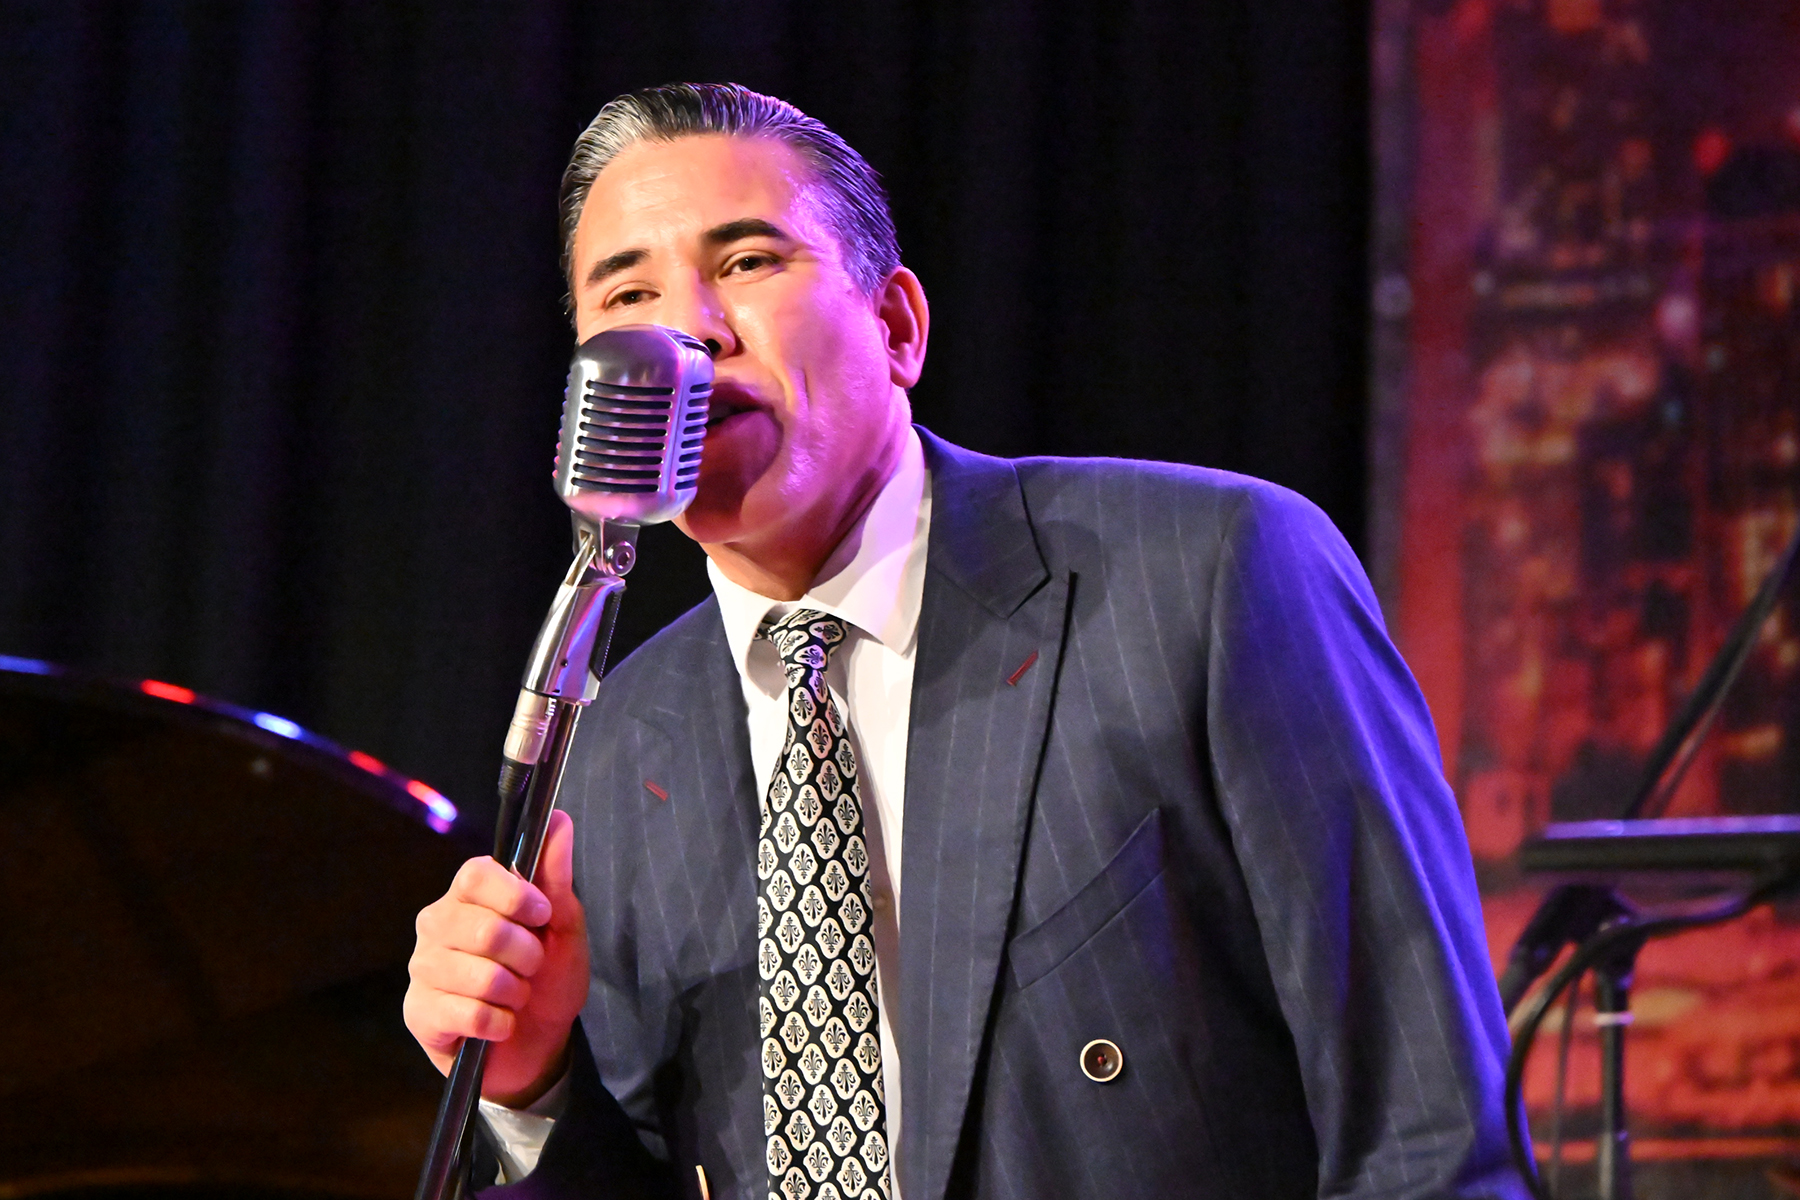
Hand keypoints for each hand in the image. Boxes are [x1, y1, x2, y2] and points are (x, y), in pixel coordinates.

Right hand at [404, 809, 589, 1106]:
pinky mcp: (419, 1012)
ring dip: (515, 992)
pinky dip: (500, 1022)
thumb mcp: (564, 928)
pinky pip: (469, 1013)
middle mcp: (436, 925)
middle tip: (532, 966)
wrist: (538, 1045)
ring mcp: (423, 969)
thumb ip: (556, 877)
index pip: (475, 875)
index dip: (514, 894)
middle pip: (483, 928)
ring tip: (516, 995)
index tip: (542, 914)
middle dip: (526, 955)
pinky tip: (499, 1022)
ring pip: (479, 975)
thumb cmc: (548, 979)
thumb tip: (559, 820)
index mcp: (468, 896)